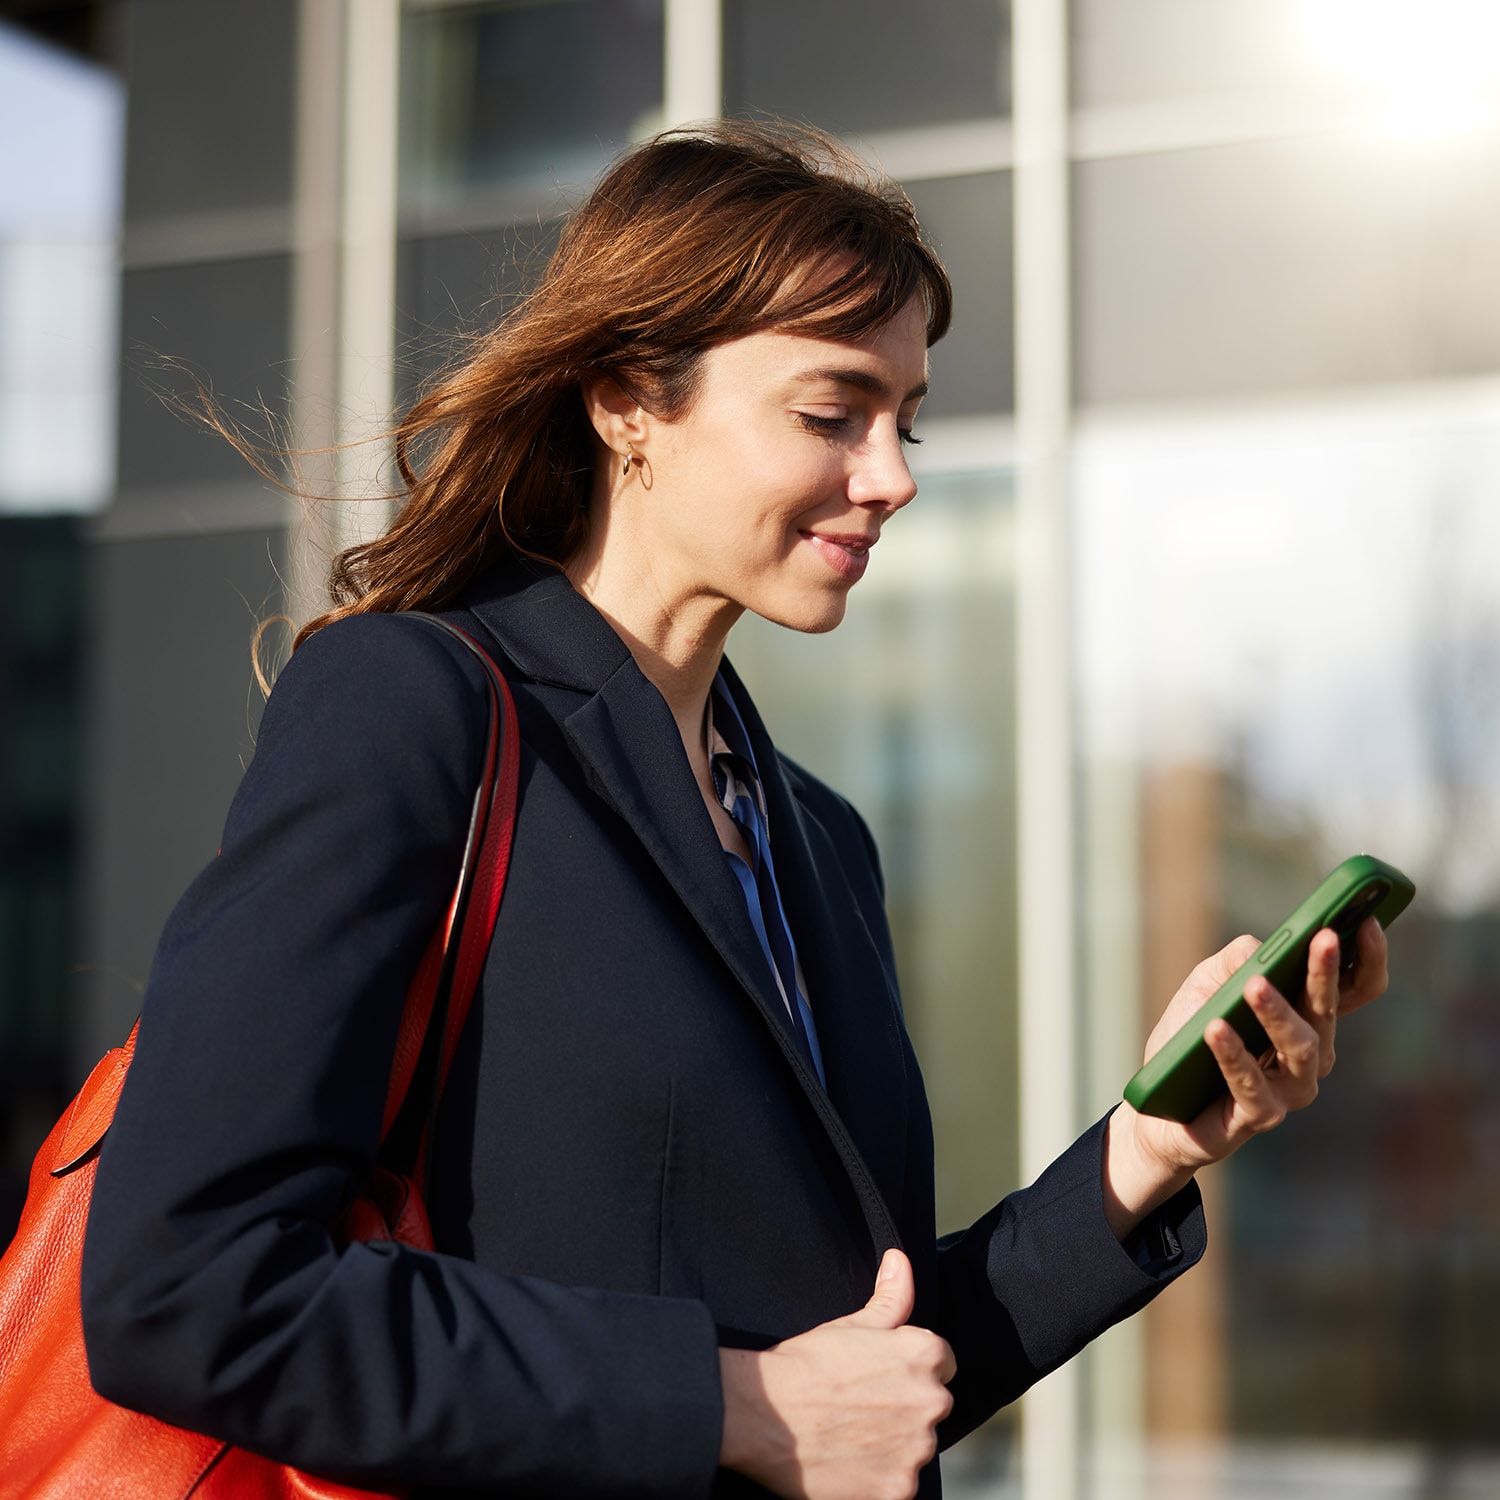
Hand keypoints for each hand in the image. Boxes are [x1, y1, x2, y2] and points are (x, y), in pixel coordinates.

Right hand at [718, 1249, 955, 1499]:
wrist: (764, 1414)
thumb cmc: (806, 1362)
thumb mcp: (852, 1322)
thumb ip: (892, 1295)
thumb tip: (901, 1260)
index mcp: (925, 1355)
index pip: (943, 1362)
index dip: (909, 1368)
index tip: (880, 1376)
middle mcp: (932, 1402)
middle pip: (932, 1406)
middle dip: (905, 1406)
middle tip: (861, 1405)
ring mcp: (916, 1450)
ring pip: (917, 1447)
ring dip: (895, 1444)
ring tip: (851, 1433)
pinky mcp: (898, 1490)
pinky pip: (899, 1483)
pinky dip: (879, 1477)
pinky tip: (850, 1461)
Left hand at [1103, 917, 1389, 1236]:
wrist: (1158, 1102)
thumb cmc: (1191, 1037)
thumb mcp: (1206, 986)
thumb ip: (1234, 961)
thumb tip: (1259, 948)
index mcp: (1307, 1018)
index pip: (1354, 989)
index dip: (1367, 957)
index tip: (1366, 921)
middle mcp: (1310, 1054)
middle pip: (1327, 1012)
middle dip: (1326, 973)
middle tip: (1324, 938)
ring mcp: (1290, 1089)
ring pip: (1298, 1047)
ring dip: (1277, 1013)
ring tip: (1253, 985)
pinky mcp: (1261, 1115)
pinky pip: (1251, 1083)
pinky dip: (1233, 1054)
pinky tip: (1215, 1028)